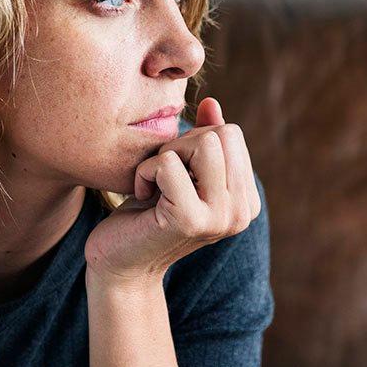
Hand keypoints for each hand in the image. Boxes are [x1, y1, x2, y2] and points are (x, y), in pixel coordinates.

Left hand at [83, 96, 261, 285]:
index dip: (194, 141)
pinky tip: (142, 197)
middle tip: (162, 178)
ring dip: (166, 155)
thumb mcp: (180, 171)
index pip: (231, 134)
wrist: (120, 263)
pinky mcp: (190, 220)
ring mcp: (220, 218)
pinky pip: (168, 164)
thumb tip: (211, 102)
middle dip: (182, 144)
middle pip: (221, 134)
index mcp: (246, 200)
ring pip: (203, 143)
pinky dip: (145, 172)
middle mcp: (242, 212)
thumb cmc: (147, 213)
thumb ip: (203, 139)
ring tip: (155, 184)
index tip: (176, 174)